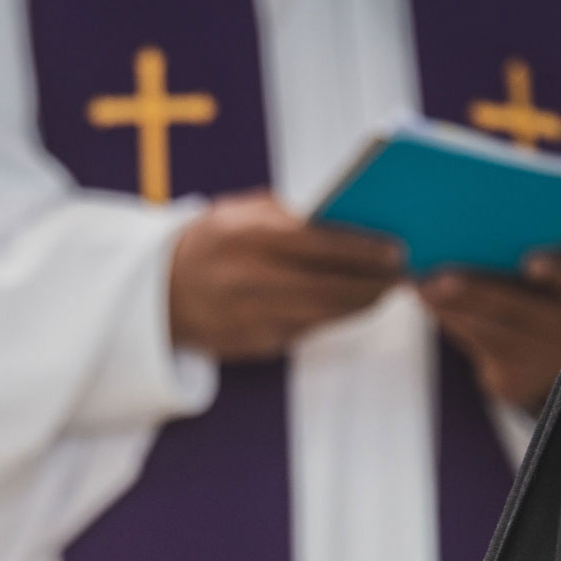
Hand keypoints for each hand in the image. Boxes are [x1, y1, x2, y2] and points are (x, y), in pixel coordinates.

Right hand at [170, 192, 403, 359]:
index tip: (396, 251)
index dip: (363, 250)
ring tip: (384, 291)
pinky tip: (352, 307)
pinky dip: (333, 318)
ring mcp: (249, 319)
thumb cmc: (213, 242)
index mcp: (245, 239)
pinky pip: (306, 332)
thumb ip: (291, 217)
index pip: (319, 245)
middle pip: (328, 287)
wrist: (158, 292)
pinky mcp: (253, 346)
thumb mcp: (242, 215)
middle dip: (372, 284)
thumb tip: (350, 225)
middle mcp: (247, 282)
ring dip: (360, 305)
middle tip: (402, 276)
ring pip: (323, 316)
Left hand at [418, 254, 560, 411]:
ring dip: (449, 309)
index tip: (533, 264)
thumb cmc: (557, 300)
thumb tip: (501, 237)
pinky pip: (473, 348)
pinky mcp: (509, 383)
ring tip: (421, 286)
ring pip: (488, 333)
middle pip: (517, 310)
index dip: (557, 274)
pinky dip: (450, 323)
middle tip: (437, 279)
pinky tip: (429, 304)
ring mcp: (539, 363)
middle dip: (475, 294)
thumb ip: (550, 260)